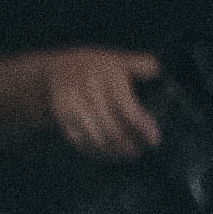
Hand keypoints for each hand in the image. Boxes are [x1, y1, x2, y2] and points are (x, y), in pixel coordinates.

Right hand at [34, 44, 166, 162]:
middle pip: (112, 128)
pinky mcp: (61, 117)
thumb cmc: (95, 67)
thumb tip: (156, 74)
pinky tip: (108, 153)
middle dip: (130, 144)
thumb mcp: (118, 59)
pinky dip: (97, 152)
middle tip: (140, 150)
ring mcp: (72, 104)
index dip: (142, 127)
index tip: (154, 140)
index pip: (126, 108)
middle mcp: (87, 89)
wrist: (56, 69)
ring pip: (97, 138)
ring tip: (127, 154)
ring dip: (115, 151)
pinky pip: (80, 141)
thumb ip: (141, 64)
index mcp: (106, 75)